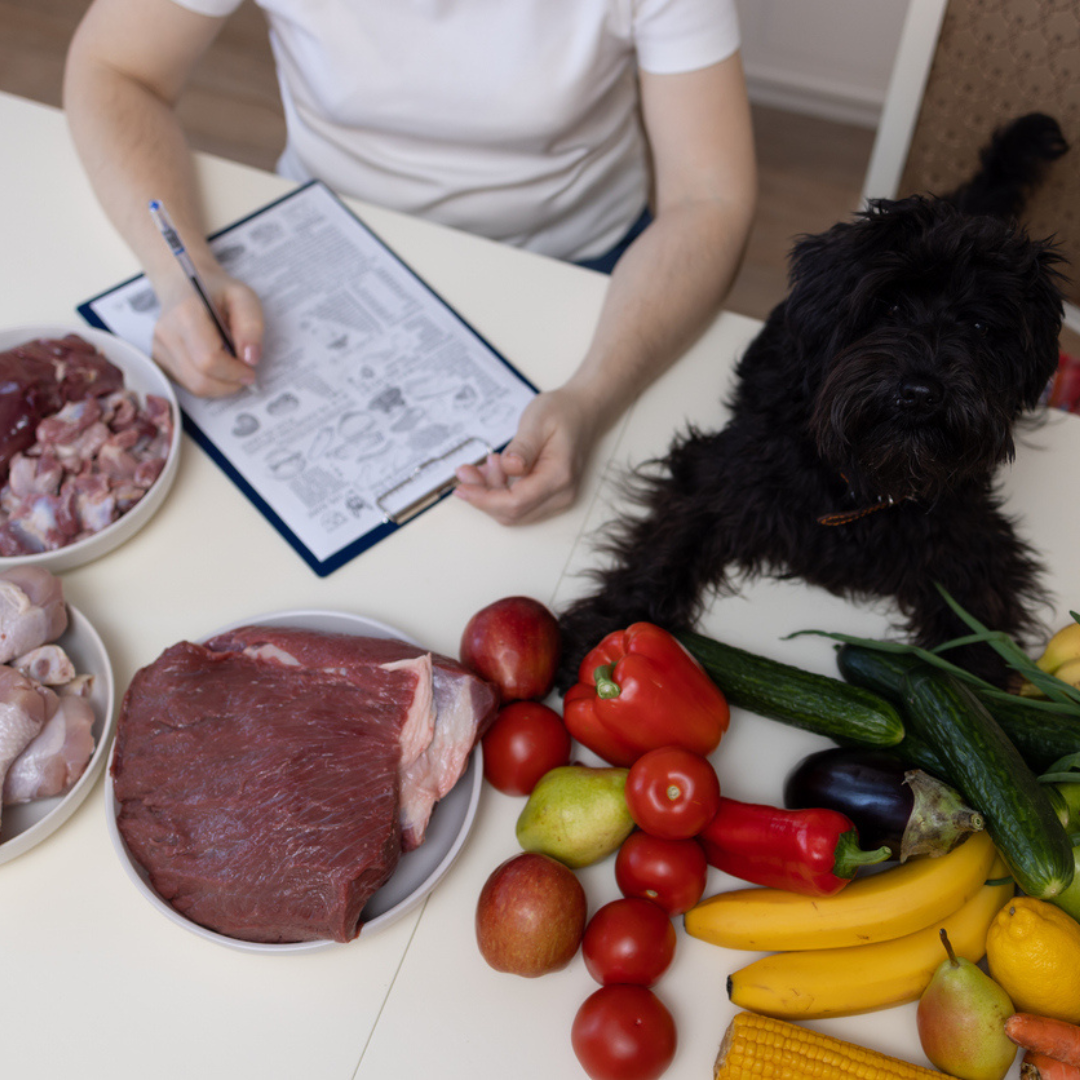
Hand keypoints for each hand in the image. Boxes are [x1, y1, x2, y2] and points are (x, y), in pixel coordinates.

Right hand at [151, 272, 263, 396]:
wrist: (184, 285)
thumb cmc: (216, 291)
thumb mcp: (243, 298)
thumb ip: (251, 326)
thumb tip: (251, 358)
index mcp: (185, 313)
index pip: (209, 359)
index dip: (234, 372)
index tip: (250, 370)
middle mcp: (166, 332)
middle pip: (200, 379)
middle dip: (229, 383)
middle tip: (244, 372)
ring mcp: (159, 348)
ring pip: (194, 386)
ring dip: (220, 385)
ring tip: (231, 367)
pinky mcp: (159, 360)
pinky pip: (188, 384)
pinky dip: (208, 382)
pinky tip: (216, 366)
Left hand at [453, 387, 599, 524]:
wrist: (582, 412)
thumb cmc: (561, 413)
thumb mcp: (537, 421)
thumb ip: (522, 447)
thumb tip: (509, 468)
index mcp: (559, 476)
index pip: (516, 502)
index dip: (484, 499)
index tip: (462, 487)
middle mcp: (561, 494)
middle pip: (512, 513)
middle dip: (482, 496)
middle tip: (466, 471)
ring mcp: (557, 498)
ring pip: (513, 512)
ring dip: (490, 494)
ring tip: (484, 465)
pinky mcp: (550, 497)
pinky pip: (519, 504)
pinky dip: (499, 492)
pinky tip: (493, 471)